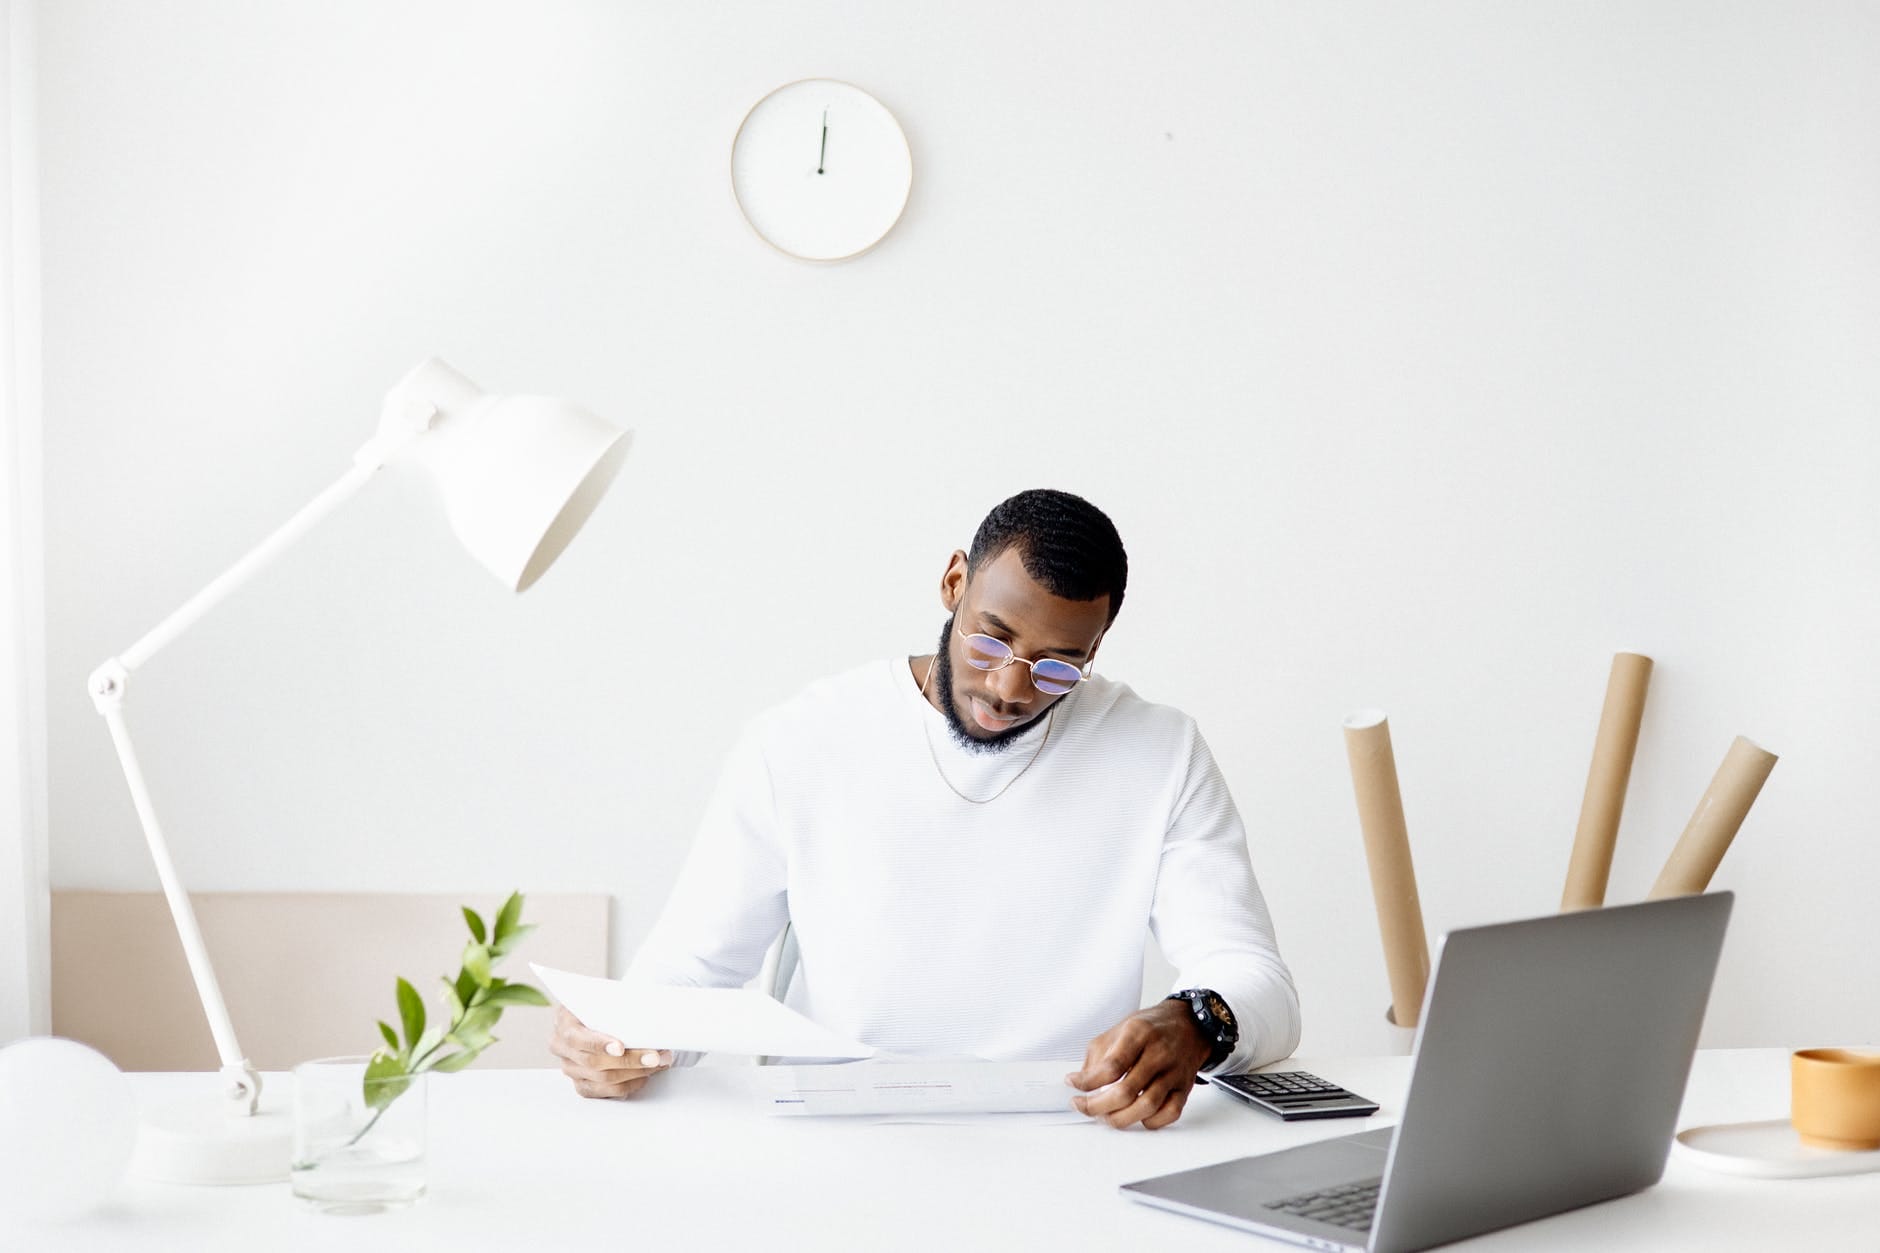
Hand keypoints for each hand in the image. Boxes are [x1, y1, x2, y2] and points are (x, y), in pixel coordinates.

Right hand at [548, 1005, 671, 1099]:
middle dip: (629, 1060)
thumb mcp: (604, 995)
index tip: (621, 1047)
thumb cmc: (602, 1003)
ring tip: (658, 1063)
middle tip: (655, 1057)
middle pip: (594, 1062)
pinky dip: (628, 1085)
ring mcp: (570, 1068)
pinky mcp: (581, 1083)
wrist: (595, 1013)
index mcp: (564, 1022)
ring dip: (634, 1073)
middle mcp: (562, 1047)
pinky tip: (645, 1076)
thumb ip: (616, 1002)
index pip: (577, 1038)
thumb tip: (645, 1005)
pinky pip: (604, 1091)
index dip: (599, 1044)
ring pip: (602, 1079)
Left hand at [1065, 1000, 1211, 1129]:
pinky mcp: (1184, 1087)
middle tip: (1084, 1106)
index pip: (1111, 1067)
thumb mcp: (1119, 1029)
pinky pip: (1170, 1113)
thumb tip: (1081, 1083)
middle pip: (1126, 1092)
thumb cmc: (1152, 1027)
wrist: (1190, 1024)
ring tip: (1106, 1116)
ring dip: (1121, 1118)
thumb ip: (1098, 1055)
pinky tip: (1137, 1116)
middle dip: (1098, 1107)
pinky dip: (1151, 1121)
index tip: (1072, 1085)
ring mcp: (1173, 1072)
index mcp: (1138, 1034)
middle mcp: (1158, 1053)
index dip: (1087, 1082)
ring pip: (1147, 1106)